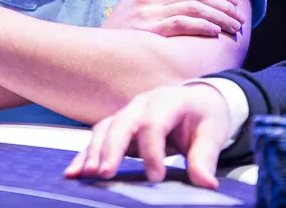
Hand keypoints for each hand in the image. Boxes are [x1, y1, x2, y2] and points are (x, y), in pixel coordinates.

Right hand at [64, 83, 231, 186]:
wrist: (197, 101)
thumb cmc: (203, 117)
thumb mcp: (212, 134)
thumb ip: (205, 158)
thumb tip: (206, 184)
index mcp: (167, 101)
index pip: (153, 123)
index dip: (152, 151)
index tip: (156, 178)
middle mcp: (142, 104)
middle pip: (122, 123)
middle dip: (112, 148)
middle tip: (106, 173)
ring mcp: (127, 112)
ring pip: (105, 128)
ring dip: (94, 152)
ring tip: (86, 174)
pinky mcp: (118, 125)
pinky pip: (97, 137)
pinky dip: (85, 154)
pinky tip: (73, 171)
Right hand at [103, 0, 244, 36]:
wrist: (96, 49)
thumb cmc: (119, 28)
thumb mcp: (134, 0)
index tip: (232, 2)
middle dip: (223, 5)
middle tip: (239, 17)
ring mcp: (150, 13)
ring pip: (194, 8)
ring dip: (219, 17)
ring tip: (234, 27)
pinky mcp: (150, 30)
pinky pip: (182, 23)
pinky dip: (201, 26)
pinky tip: (214, 32)